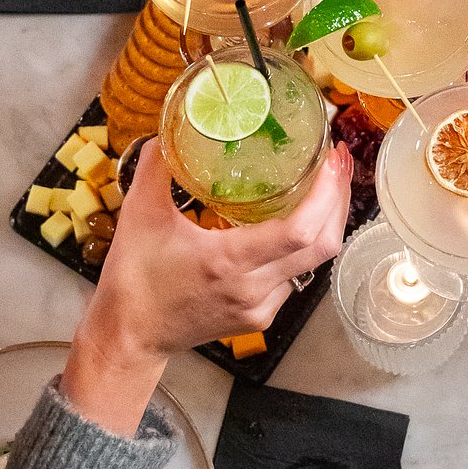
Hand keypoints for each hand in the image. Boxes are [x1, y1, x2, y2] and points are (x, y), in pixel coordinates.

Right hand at [62, 139, 352, 432]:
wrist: (129, 336)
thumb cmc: (133, 280)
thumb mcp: (139, 215)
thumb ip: (155, 167)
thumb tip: (168, 131)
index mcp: (228, 262)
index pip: (301, 231)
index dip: (327, 194)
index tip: (332, 161)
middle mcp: (254, 288)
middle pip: (323, 246)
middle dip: (338, 200)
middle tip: (336, 163)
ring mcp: (261, 307)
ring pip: (313, 263)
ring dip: (324, 223)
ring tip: (321, 185)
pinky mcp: (260, 317)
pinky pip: (295, 277)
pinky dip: (302, 247)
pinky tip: (293, 222)